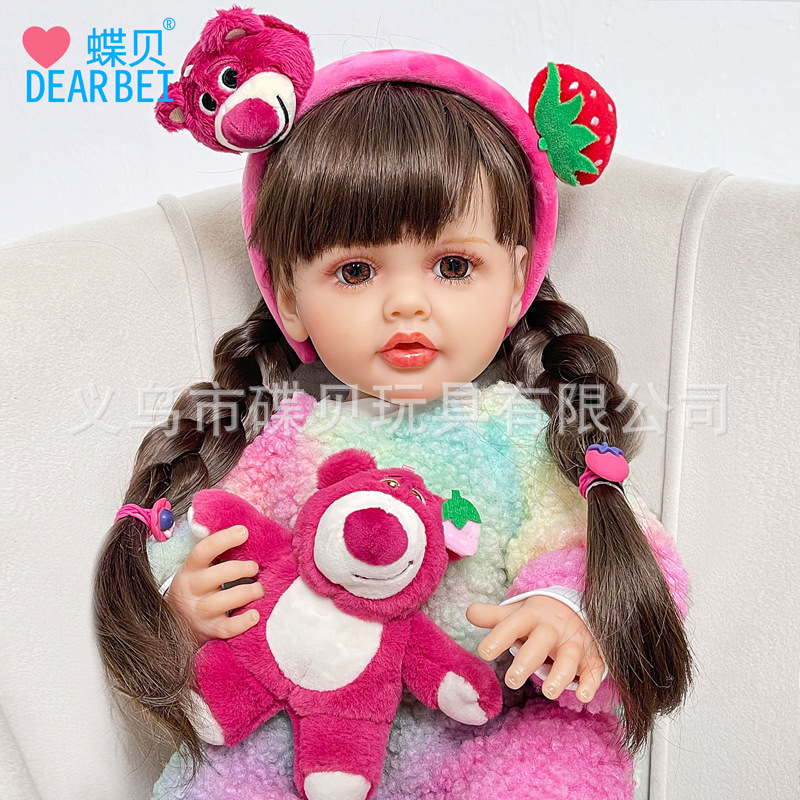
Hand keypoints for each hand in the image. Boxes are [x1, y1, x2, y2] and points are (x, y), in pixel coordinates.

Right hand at [166, 525, 264, 647]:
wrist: (177, 623)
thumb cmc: (198, 589)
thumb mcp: (199, 570)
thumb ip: (217, 556)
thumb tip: (246, 533)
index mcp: (190, 570)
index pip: (203, 551)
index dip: (224, 539)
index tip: (244, 532)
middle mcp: (192, 590)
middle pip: (216, 576)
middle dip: (240, 569)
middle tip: (255, 568)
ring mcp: (199, 612)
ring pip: (223, 602)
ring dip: (247, 593)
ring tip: (259, 589)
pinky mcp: (210, 631)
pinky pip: (227, 628)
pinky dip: (243, 622)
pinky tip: (255, 614)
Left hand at [465, 595, 605, 703]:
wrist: (582, 607)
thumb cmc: (542, 616)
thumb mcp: (519, 613)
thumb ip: (495, 617)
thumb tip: (469, 613)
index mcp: (533, 615)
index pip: (513, 624)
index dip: (499, 637)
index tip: (484, 652)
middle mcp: (554, 628)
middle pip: (541, 641)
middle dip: (527, 660)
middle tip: (512, 681)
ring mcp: (575, 642)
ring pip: (570, 657)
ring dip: (560, 674)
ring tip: (548, 692)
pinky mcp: (593, 656)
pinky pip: (594, 669)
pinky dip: (590, 682)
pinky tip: (582, 696)